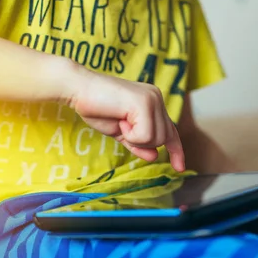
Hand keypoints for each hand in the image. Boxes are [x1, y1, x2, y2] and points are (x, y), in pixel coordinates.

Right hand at [67, 67, 184, 171]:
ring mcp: (153, 99)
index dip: (176, 150)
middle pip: (164, 139)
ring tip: (120, 121)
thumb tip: (155, 156)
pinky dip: (130, 135)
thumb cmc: (96, 108)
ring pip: (157, 139)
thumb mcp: (121, 132)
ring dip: (135, 138)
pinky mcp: (145, 103)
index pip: (171, 131)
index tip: (180, 168)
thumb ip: (138, 143)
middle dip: (142, 142)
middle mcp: (157, 98)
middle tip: (121, 126)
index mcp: (153, 103)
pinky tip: (120, 120)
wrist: (78, 90)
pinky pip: (146, 136)